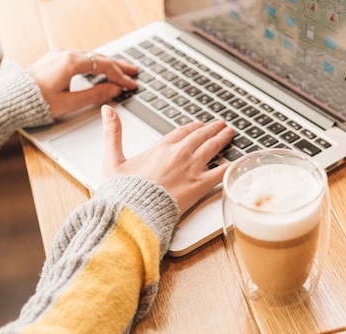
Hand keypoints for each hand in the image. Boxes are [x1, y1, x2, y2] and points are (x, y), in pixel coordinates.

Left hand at [27, 48, 137, 117]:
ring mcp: (58, 55)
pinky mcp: (53, 59)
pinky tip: (98, 67)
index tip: (132, 84)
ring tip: (120, 69)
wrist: (10, 101)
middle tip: (134, 72)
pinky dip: (94, 62)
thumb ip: (94, 95)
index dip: (121, 76)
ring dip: (107, 63)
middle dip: (118, 66)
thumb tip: (113, 90)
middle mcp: (64, 54)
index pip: (104, 66)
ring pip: (90, 56)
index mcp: (70, 63)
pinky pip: (80, 57)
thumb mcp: (69, 103)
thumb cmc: (35, 103)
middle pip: (99, 58)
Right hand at [101, 105, 234, 213]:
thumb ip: (112, 133)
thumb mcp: (113, 159)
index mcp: (160, 147)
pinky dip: (231, 164)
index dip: (193, 127)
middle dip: (212, 129)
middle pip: (201, 136)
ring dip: (223, 139)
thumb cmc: (123, 191)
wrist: (135, 211)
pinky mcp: (200, 185)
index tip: (199, 126)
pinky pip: (221, 171)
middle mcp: (179, 153)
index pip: (182, 131)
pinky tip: (238, 161)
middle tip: (221, 125)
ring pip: (213, 148)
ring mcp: (192, 168)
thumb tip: (108, 110)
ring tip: (230, 133)